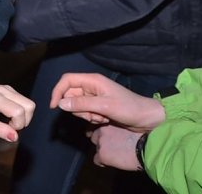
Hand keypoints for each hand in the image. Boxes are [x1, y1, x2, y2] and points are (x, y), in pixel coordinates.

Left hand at [0, 84, 35, 141]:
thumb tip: (15, 137)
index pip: (19, 111)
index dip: (18, 124)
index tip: (8, 129)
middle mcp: (4, 90)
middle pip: (29, 105)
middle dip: (25, 120)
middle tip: (11, 126)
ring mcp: (8, 88)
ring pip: (28, 102)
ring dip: (24, 116)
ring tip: (9, 121)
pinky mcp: (9, 89)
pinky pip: (23, 100)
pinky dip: (21, 110)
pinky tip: (9, 115)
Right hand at [51, 73, 165, 131]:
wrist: (147, 119)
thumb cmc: (129, 108)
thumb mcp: (105, 106)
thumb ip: (82, 104)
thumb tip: (61, 103)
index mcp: (93, 80)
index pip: (67, 80)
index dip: (58, 91)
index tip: (54, 106)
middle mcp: (91, 87)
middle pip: (71, 95)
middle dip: (78, 109)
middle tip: (93, 115)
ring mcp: (94, 97)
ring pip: (77, 106)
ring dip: (86, 115)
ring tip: (101, 118)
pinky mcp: (98, 107)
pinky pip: (85, 112)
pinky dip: (92, 118)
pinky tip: (104, 120)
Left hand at [89, 125, 143, 170]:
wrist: (146, 148)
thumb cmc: (144, 137)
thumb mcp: (130, 126)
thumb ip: (121, 128)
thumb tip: (121, 133)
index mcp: (109, 121)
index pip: (99, 126)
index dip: (105, 133)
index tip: (111, 137)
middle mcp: (101, 130)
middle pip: (94, 137)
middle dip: (102, 141)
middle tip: (113, 147)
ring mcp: (100, 142)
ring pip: (97, 148)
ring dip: (103, 151)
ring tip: (115, 155)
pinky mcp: (101, 155)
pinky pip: (97, 160)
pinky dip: (103, 162)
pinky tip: (113, 163)